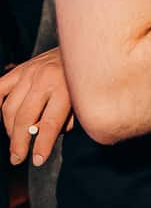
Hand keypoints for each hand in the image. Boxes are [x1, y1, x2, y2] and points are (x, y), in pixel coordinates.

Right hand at [2, 49, 73, 166]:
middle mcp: (45, 79)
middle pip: (25, 118)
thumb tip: (41, 135)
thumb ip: (66, 120)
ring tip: (15, 142)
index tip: (37, 160)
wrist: (83, 48)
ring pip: (9, 108)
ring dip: (9, 129)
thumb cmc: (85, 80)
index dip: (42, 145)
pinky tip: (2, 120)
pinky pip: (0, 89)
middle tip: (18, 158)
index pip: (50, 124)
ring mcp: (29, 73)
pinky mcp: (20, 69)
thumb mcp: (83, 102)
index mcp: (66, 88)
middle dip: (20, 142)